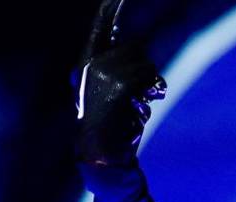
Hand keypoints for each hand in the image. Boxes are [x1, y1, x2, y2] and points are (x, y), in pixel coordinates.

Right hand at [70, 0, 166, 166]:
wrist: (101, 153)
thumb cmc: (108, 127)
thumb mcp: (104, 94)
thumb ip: (115, 71)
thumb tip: (136, 51)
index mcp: (84, 65)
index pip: (97, 31)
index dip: (107, 12)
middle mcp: (91, 65)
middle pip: (134, 48)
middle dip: (144, 68)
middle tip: (140, 92)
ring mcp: (104, 73)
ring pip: (145, 63)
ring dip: (150, 82)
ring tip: (137, 102)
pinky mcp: (118, 84)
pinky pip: (148, 75)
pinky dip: (152, 90)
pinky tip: (140, 105)